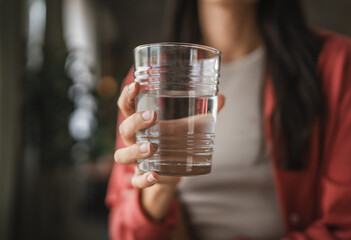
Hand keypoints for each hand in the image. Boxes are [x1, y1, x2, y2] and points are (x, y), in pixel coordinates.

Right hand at [114, 81, 224, 219]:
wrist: (174, 169)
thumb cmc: (175, 139)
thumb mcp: (187, 124)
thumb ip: (202, 112)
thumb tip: (222, 97)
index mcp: (141, 122)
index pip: (127, 105)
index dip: (128, 95)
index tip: (137, 84)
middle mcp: (134, 140)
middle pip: (125, 129)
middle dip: (135, 121)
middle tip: (152, 116)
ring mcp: (136, 160)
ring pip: (122, 155)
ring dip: (135, 150)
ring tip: (151, 147)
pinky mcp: (142, 176)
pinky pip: (136, 180)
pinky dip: (143, 179)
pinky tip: (155, 176)